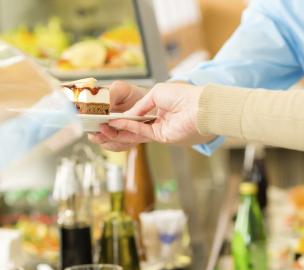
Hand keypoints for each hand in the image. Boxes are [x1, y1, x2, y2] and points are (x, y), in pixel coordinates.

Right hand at [93, 82, 214, 150]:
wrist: (200, 107)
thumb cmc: (184, 95)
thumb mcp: (157, 93)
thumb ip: (141, 105)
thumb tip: (128, 115)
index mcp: (159, 108)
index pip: (137, 114)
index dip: (122, 115)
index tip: (106, 114)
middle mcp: (158, 121)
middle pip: (133, 126)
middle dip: (115, 127)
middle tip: (98, 125)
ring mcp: (160, 130)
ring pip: (134, 132)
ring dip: (117, 130)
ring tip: (101, 128)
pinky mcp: (161, 137)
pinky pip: (141, 132)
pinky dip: (127, 128)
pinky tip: (115, 123)